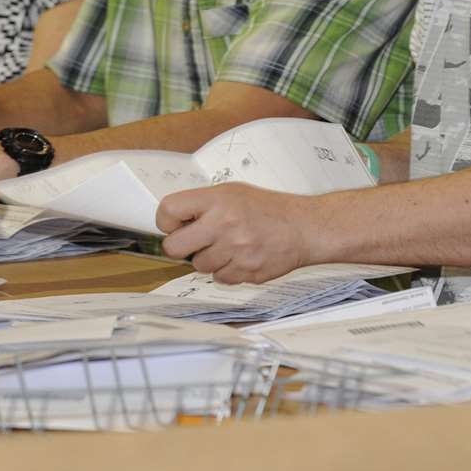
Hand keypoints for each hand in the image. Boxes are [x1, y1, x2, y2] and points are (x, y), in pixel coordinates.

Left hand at [157, 183, 326, 283]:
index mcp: (217, 201)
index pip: (168, 210)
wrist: (303, 227)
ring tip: (227, 246)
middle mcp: (223, 224)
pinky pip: (220, 278)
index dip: (166, 221)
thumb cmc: (268, 209)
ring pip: (198, 266)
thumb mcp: (231, 192)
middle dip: (180, 246)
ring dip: (209, 259)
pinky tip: (240, 257)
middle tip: (194, 241)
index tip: (174, 224)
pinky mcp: (246, 271)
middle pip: (174, 247)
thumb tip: (173, 222)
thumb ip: (202, 205)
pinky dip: (227, 271)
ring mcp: (235, 250)